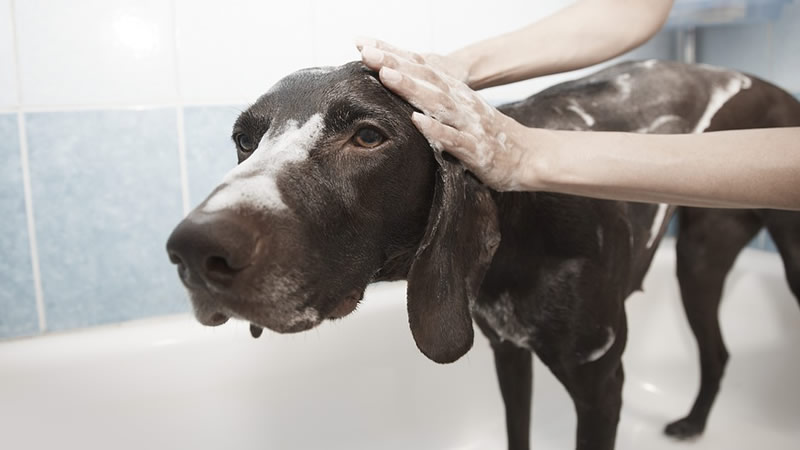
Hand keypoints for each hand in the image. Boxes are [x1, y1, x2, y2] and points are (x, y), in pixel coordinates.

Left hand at [355, 38, 530, 190]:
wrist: (528, 156)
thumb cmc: (488, 135)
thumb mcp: (459, 112)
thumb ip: (434, 101)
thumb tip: (400, 90)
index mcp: (454, 93)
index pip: (420, 68)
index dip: (393, 55)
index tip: (363, 44)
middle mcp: (460, 103)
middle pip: (425, 79)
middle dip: (396, 64)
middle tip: (368, 53)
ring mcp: (468, 124)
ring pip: (438, 103)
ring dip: (412, 89)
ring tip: (387, 76)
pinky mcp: (476, 149)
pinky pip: (454, 139)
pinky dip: (436, 130)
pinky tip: (417, 121)